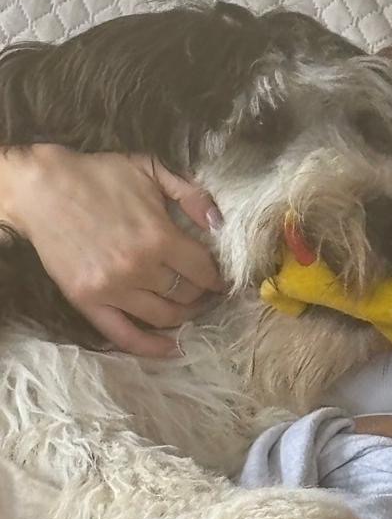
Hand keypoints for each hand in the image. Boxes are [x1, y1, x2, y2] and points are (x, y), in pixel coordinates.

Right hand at [0, 146, 224, 356]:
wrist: (43, 188)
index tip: (221, 277)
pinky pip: (124, 335)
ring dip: (185, 316)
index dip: (217, 275)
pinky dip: (151, 347)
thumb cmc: (99, 176)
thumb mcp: (151, 169)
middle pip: (187, 294)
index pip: (203, 270)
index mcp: (159, 238)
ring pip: (164, 316)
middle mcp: (139, 269)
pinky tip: (172, 348)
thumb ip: (191, 194)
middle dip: (203, 293)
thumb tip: (219, 224)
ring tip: (191, 307)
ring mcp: (112, 290)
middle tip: (207, 290)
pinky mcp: (87, 302)